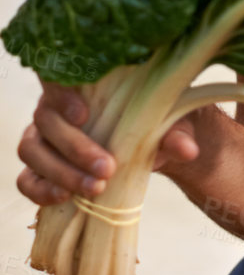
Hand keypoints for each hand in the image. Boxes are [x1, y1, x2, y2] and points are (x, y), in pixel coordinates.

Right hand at [16, 82, 199, 206]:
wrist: (161, 149)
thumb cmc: (162, 123)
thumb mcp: (175, 124)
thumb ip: (176, 132)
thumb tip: (186, 149)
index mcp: (84, 84)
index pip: (57, 76)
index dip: (61, 93)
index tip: (83, 114)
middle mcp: (57, 107)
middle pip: (45, 119)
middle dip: (75, 147)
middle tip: (107, 168)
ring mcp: (45, 138)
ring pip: (31, 149)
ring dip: (60, 171)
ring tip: (94, 189)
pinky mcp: (43, 169)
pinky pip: (26, 179)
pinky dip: (40, 190)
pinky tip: (64, 198)